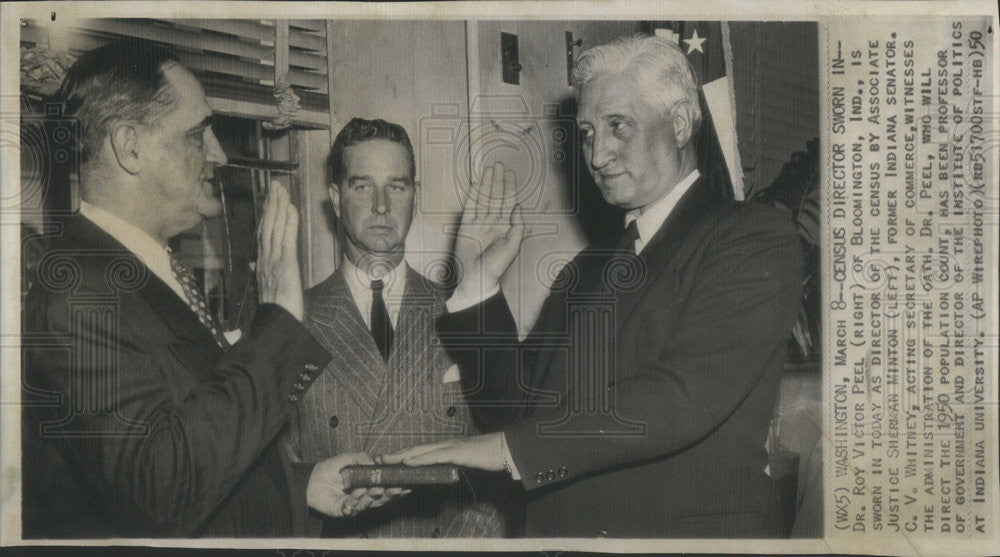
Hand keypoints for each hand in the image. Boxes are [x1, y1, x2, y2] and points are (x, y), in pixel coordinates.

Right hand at [256, 183, 302, 320]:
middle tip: (275, 185)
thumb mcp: (264, 288)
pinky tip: (291, 208)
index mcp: (261, 263)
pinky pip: (287, 239)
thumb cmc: (274, 309)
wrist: (276, 324)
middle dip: (271, 203)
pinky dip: (289, 222)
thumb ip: (259, 272)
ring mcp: (274, 260)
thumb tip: (252, 263)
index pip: (264, 233)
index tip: (270, 198)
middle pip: (267, 225)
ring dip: (279, 207)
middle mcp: (265, 258)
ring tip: (281, 190)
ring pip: (275, 228)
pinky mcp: (286, 265)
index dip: (267, 214)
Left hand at [307, 452, 406, 517]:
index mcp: (367, 485)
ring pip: (369, 504)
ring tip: (378, 488)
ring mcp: (354, 505)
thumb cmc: (329, 469)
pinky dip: (357, 500)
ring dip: (375, 496)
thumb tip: (377, 461)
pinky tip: (359, 491)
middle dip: (390, 494)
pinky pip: (353, 507)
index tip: (407, 484)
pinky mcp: (344, 510)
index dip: (396, 486)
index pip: (385, 487)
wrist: (310, 479)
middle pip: (381, 498)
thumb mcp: (348, 458)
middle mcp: (363, 496)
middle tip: (397, 488)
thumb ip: (362, 458)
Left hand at [380, 432, 505, 471]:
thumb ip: (454, 465)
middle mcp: (445, 444)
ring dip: (402, 456)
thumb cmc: (488, 456)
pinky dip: (420, 459)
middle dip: (396, 454)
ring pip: (421, 451)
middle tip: (378, 459)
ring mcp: (450, 447)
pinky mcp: (457, 453)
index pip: (421, 451)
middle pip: (416, 449)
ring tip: (386, 460)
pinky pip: (434, 457)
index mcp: (447, 447)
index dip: (404, 454)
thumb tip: (444, 473)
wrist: (505, 449)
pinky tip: (408, 463)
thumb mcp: (467, 462)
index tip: (389, 459)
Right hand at [451, 162, 524, 301]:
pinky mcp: (466, 226)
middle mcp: (492, 223)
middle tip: (498, 165)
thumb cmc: (496, 266)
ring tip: (489, 170)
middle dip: (498, 181)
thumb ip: (517, 227)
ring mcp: (479, 223)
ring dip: (486, 184)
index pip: (508, 203)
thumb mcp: (513, 246)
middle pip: (496, 197)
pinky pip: (470, 207)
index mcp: (505, 227)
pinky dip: (473, 195)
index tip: (510, 174)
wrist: (475, 277)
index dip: (509, 188)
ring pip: (483, 199)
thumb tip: (518, 208)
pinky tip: (477, 184)